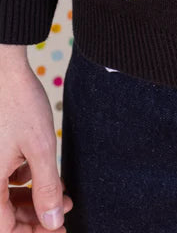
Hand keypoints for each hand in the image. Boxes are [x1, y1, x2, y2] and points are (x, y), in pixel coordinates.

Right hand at [0, 47, 73, 230]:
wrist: (3, 67)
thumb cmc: (20, 103)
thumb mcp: (41, 148)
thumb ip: (46, 188)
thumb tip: (52, 222)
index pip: (5, 227)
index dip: (33, 232)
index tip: (59, 229)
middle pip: (4, 214)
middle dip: (36, 215)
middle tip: (63, 211)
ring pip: (4, 196)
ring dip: (32, 198)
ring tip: (60, 192)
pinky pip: (2, 177)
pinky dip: (23, 179)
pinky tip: (40, 170)